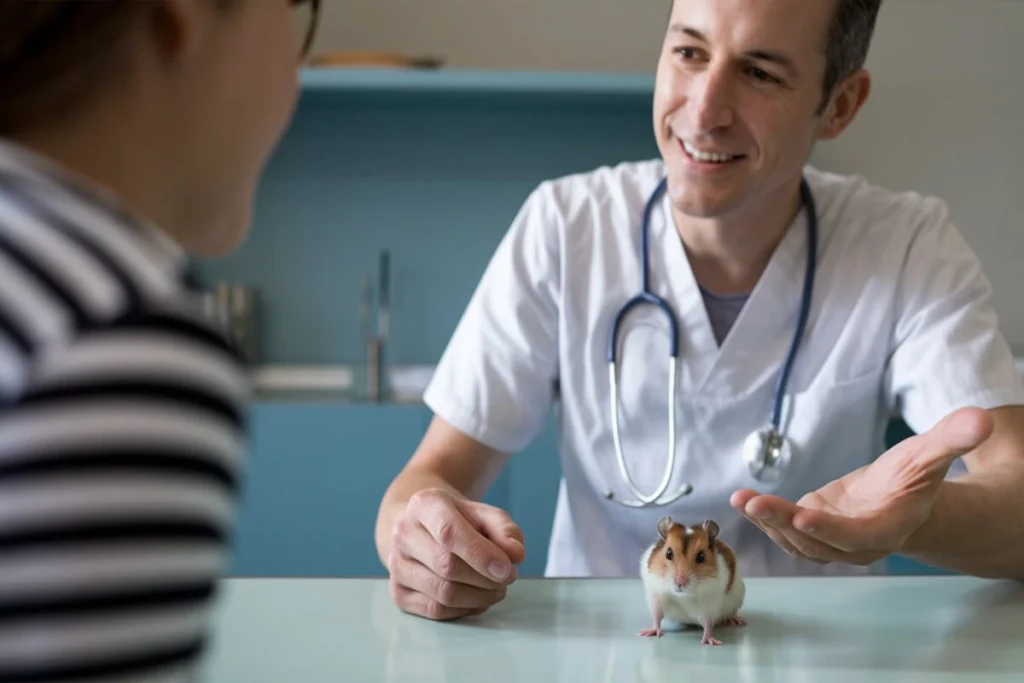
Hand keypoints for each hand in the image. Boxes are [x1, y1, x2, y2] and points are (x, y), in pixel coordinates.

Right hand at [387, 488, 524, 619]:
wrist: (423, 526)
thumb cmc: (458, 520)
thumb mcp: (485, 514)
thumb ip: (505, 530)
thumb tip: (515, 555)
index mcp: (424, 505)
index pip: (449, 533)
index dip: (481, 555)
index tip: (507, 569)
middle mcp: (403, 533)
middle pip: (447, 566)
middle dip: (486, 578)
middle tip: (509, 577)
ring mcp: (396, 565)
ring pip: (442, 594)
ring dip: (480, 597)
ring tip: (497, 588)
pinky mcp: (398, 592)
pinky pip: (436, 611)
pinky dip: (464, 610)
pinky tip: (478, 598)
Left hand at [731, 406, 992, 564]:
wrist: (899, 496)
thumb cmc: (914, 476)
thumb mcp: (931, 452)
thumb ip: (953, 438)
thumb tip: (982, 417)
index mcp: (887, 528)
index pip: (857, 536)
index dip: (830, 530)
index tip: (802, 515)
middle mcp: (856, 544)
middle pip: (818, 542)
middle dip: (784, 524)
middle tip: (754, 503)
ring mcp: (831, 542)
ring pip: (796, 540)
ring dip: (767, 522)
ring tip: (741, 499)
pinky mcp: (811, 532)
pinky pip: (784, 532)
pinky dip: (763, 519)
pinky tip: (743, 502)